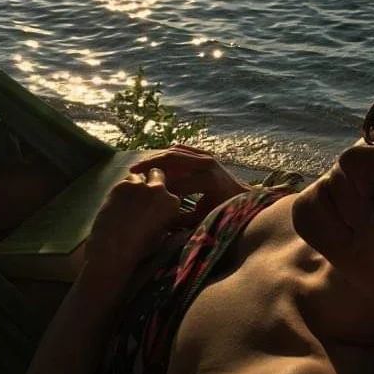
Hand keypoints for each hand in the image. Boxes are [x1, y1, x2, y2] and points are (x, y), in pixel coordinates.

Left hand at [85, 167, 180, 280]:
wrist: (115, 250)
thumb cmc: (140, 248)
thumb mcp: (162, 233)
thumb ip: (164, 216)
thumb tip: (161, 212)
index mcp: (172, 203)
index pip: (169, 191)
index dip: (160, 196)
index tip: (154, 203)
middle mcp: (158, 189)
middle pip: (156, 174)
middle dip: (151, 181)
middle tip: (141, 196)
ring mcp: (139, 186)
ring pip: (137, 177)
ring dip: (134, 185)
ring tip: (126, 201)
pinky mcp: (121, 186)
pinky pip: (123, 182)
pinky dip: (120, 190)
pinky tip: (116, 203)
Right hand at [129, 144, 248, 228]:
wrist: (241, 197)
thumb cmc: (221, 211)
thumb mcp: (202, 218)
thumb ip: (181, 220)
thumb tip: (157, 224)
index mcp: (207, 181)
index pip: (175, 183)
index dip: (157, 189)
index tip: (140, 195)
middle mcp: (207, 164)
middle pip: (172, 158)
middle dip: (150, 163)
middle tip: (132, 170)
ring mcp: (207, 156)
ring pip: (175, 151)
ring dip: (156, 156)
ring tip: (139, 165)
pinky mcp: (205, 153)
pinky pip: (181, 149)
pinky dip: (166, 153)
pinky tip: (153, 161)